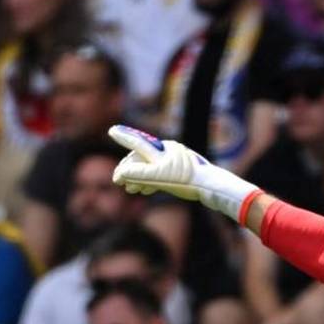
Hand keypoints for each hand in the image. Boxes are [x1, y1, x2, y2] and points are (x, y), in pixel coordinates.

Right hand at [108, 125, 259, 220]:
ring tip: (130, 190)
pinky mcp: (179, 174)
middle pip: (142, 159)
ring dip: (138, 179)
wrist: (211, 187)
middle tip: (119, 181)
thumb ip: (138, 174)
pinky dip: (150, 183)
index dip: (124, 137)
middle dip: (129, 170)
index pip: (138, 143)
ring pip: (150, 169)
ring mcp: (174, 163)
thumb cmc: (185, 180)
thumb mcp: (159, 177)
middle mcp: (168, 153)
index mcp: (162, 149)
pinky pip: (160, 176)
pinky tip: (144, 192)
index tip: (112, 131)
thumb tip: (120, 174)